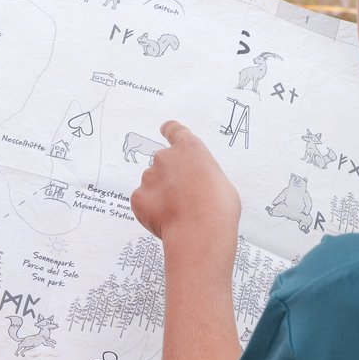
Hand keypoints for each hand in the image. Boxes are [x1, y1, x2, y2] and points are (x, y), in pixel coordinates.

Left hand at [130, 121, 239, 244]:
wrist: (200, 230)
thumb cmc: (218, 207)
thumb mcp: (221, 182)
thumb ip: (203, 176)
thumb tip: (198, 187)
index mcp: (189, 148)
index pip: (174, 130)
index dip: (169, 130)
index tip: (165, 129)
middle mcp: (165, 157)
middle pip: (163, 163)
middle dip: (169, 176)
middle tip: (184, 197)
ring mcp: (149, 177)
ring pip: (152, 184)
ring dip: (161, 195)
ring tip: (180, 213)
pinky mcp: (138, 197)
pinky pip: (143, 202)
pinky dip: (151, 211)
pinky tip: (167, 220)